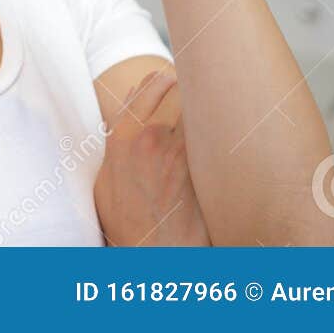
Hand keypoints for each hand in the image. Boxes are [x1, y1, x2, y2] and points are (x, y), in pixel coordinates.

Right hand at [94, 69, 209, 245]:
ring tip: (216, 102)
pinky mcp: (206, 168)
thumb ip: (114, 147)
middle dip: (186, 86)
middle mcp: (151, 137)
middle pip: (175, 88)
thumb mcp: (105, 181)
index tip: (167, 79)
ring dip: (205, 105)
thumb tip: (120, 125)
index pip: (144, 88)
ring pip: (198, 108)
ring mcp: (181, 151)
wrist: (154, 254)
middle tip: (196, 86)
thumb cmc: (128, 223)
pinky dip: (221, 128)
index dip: (159, 80)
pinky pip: (215, 134)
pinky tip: (228, 127)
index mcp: (122, 137)